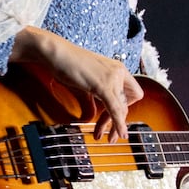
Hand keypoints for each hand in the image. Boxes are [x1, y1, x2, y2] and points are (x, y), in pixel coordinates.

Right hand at [8, 25, 143, 140]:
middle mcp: (119, 72)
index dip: (125, 108)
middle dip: (118, 122)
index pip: (132, 94)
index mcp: (117, 69)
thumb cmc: (66, 65)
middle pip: (127, 104)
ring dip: (114, 126)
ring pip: (121, 109)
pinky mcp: (103, 85)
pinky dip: (118, 123)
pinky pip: (115, 108)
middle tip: (109, 135)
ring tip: (103, 136)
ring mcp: (112, 78)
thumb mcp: (84, 85)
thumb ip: (92, 101)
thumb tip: (91, 117)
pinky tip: (119, 133)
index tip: (111, 117)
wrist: (55, 52)